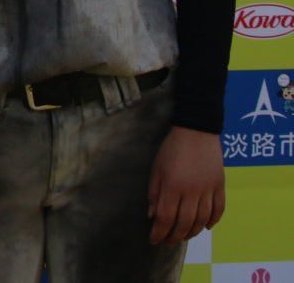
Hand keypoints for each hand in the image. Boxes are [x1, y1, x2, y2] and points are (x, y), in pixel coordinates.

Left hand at [147, 126, 225, 245]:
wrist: (197, 131)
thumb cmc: (171, 149)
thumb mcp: (156, 168)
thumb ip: (154, 192)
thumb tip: (152, 215)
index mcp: (172, 186)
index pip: (166, 217)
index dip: (159, 232)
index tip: (153, 240)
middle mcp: (191, 191)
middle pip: (184, 222)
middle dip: (174, 236)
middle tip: (167, 241)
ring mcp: (208, 189)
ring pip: (202, 219)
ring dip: (192, 232)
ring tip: (183, 236)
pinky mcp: (220, 186)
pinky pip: (219, 210)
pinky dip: (213, 221)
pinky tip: (205, 227)